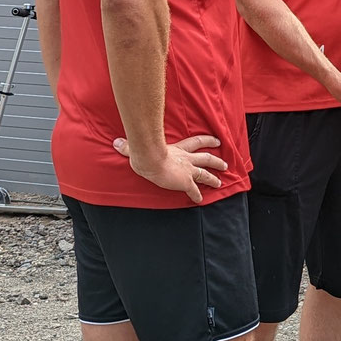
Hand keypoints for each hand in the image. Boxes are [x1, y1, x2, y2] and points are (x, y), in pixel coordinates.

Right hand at [112, 132, 227, 202]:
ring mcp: (187, 170)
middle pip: (206, 158)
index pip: (196, 142)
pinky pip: (194, 191)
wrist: (151, 160)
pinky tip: (199, 200)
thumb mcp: (139, 147)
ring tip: (221, 182)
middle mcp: (186, 159)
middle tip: (225, 163)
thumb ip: (129, 146)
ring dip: (213, 178)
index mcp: (178, 149)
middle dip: (216, 161)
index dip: (207, 140)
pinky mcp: (185, 182)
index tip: (216, 141)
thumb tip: (116, 142)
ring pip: (205, 173)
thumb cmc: (145, 152)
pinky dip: (197, 196)